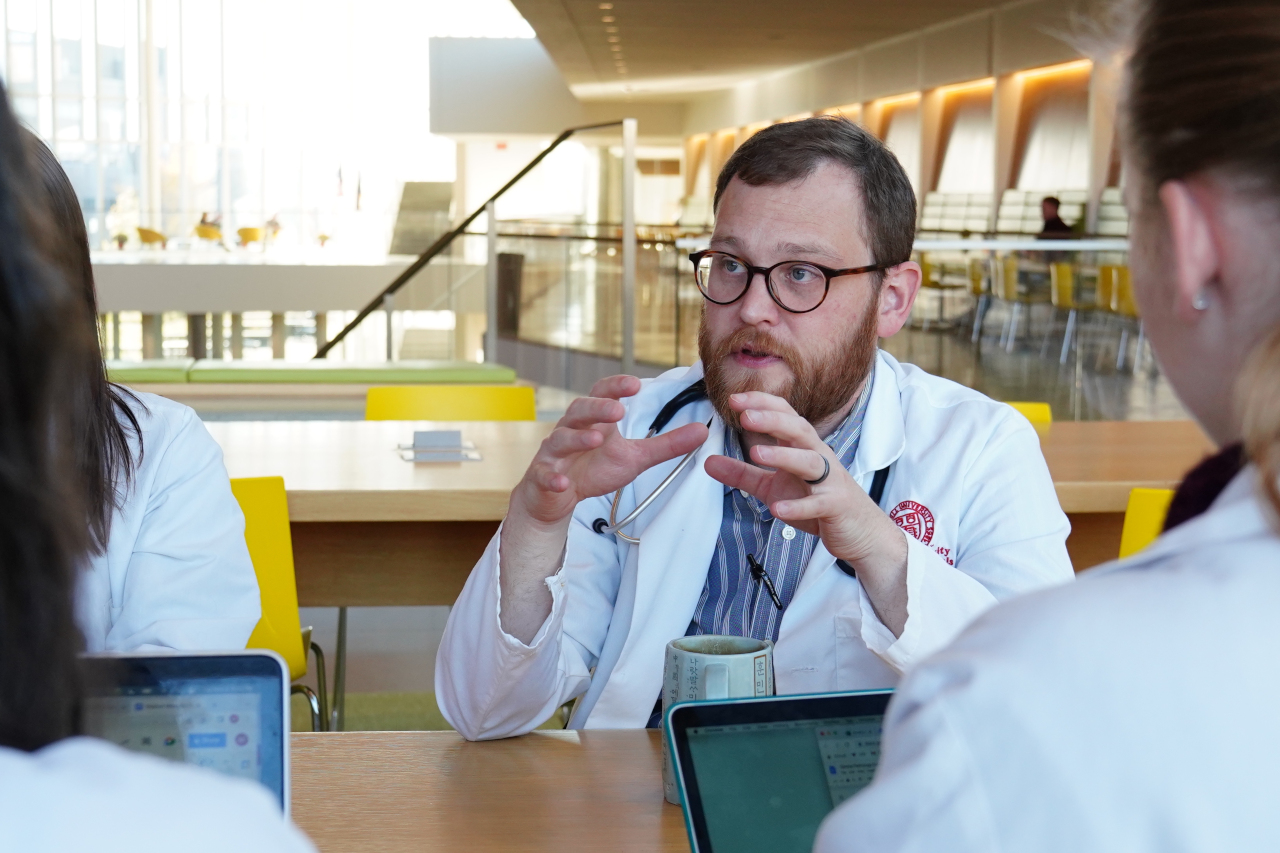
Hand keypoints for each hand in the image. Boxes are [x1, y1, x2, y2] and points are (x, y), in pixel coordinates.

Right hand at [512, 375, 708, 526]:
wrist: (556, 496)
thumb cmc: (594, 468)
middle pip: (579, 410)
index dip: (615, 387)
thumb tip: (702, 431)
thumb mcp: (635, 457)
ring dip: (577, 438)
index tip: (635, 385)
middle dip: (597, 408)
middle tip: (617, 410)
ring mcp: (554, 453)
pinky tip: (563, 483)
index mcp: (594, 421)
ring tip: (596, 440)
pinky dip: (553, 478)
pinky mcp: (543, 476)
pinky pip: (545, 474)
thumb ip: (666, 444)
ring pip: (560, 438)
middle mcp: (571, 430)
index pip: (602, 394)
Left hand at [704, 391, 907, 634]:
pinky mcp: (836, 507)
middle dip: (772, 420)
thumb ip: (742, 474)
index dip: (761, 405)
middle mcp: (818, 458)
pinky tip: (778, 510)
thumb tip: (707, 462)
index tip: (734, 399)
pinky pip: (818, 504)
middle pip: (798, 430)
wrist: (861, 532)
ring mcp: (830, 481)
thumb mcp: (773, 487)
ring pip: (809, 462)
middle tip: (745, 416)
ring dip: (783, 456)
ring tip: (756, 454)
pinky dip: (799, 506)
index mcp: (803, 448)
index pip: (784, 416)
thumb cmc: (818, 502)